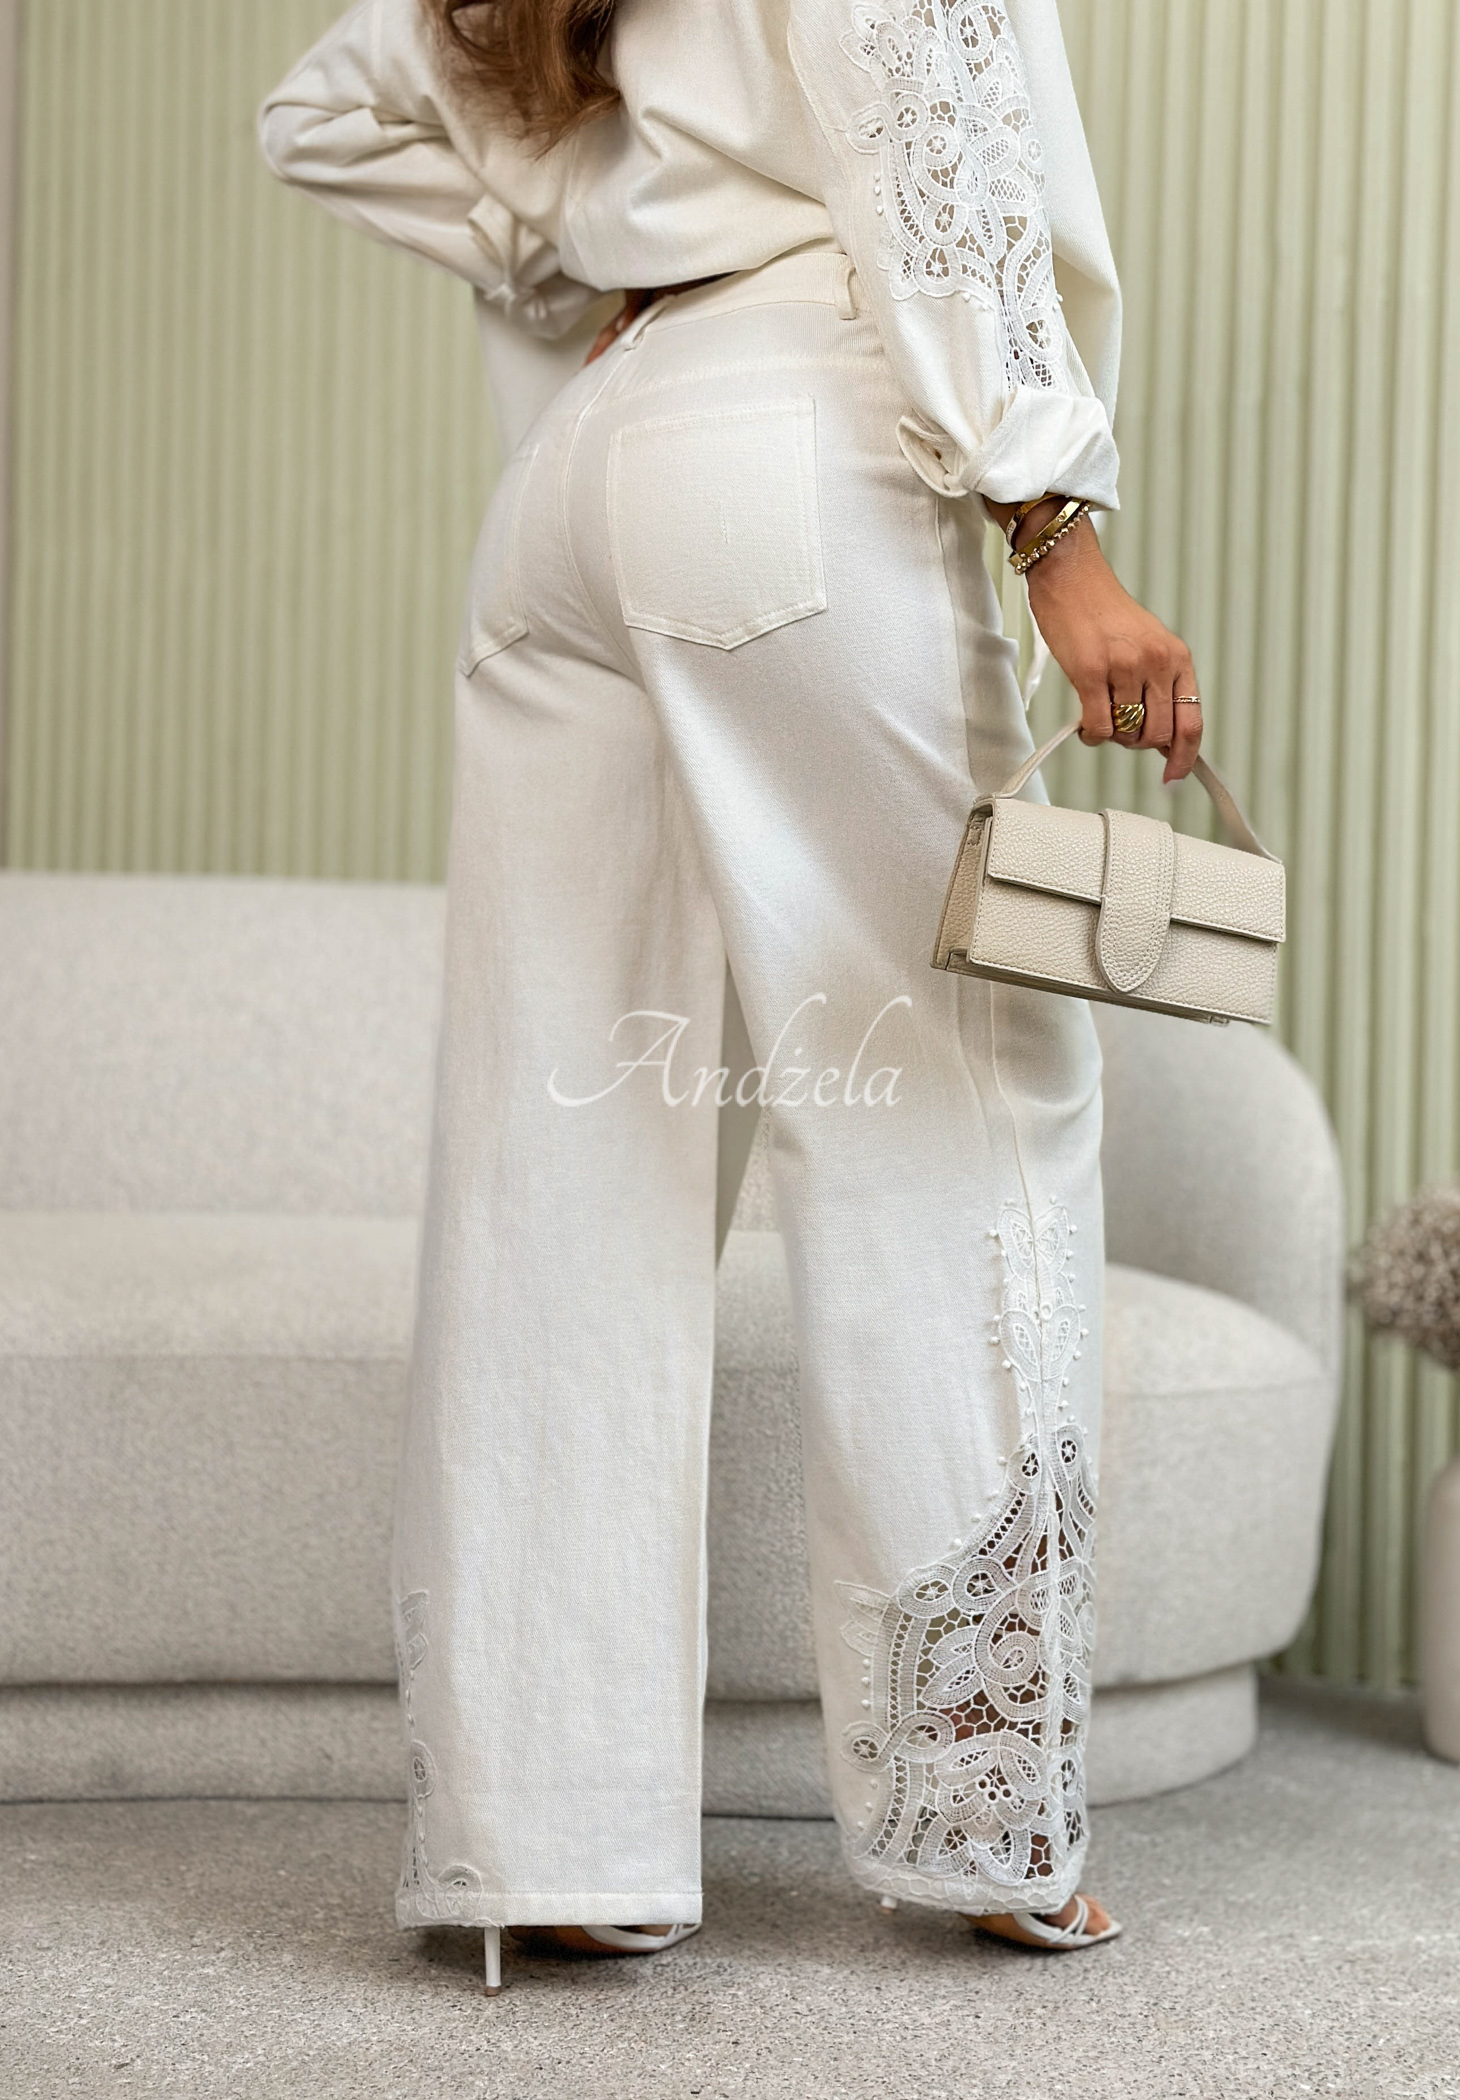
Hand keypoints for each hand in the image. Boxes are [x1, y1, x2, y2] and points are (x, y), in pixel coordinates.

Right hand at [988, 503, 1202, 783]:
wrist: (1072, 579)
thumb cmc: (1104, 613)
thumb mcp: (1148, 646)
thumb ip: (1161, 689)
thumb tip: (1167, 740)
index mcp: (1177, 657)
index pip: (1191, 721)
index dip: (1185, 758)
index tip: (1175, 776)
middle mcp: (1156, 662)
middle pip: (1158, 735)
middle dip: (1138, 744)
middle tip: (1121, 730)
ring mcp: (1124, 667)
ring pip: (1126, 733)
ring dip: (1111, 736)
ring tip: (1100, 714)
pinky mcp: (1090, 672)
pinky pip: (1098, 727)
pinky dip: (1091, 735)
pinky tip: (1084, 723)